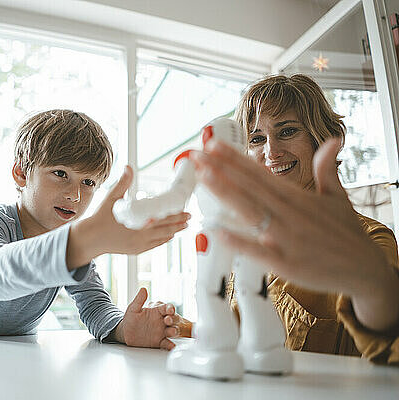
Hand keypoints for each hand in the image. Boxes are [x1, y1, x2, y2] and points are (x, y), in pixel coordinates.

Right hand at [67, 166, 189, 268]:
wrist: (90, 239)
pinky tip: (169, 236)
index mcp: (137, 223)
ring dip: (174, 231)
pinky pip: (154, 245)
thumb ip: (123, 183)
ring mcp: (139, 244)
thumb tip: (128, 167)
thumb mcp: (111, 199)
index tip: (184, 209)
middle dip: (179, 222)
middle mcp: (140, 236)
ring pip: (162, 238)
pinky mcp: (136, 250)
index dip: (174, 214)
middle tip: (190, 217)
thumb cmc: (100, 219)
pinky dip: (163, 240)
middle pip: (165, 228)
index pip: (161, 218)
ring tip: (184, 226)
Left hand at [113, 288, 180, 349]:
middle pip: (172, 319)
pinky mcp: (159, 341)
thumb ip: (139, 300)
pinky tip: (171, 346)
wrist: (126, 333)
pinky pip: (167, 343)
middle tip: (168, 320)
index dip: (170, 308)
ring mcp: (161, 331)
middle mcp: (161, 321)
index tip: (169, 310)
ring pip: (172, 330)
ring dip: (174, 331)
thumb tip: (143, 289)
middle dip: (173, 319)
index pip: (166, 308)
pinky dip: (170, 345)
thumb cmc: (130, 319)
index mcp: (157, 311)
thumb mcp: (133, 308)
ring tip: (171, 332)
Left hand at [191, 138, 398, 331]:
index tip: (214, 145)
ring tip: (203, 177)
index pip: (260, 173)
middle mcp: (290, 214)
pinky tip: (216, 230)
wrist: (365, 270)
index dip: (235, 159)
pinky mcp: (286, 263)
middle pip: (249, 188)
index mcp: (297, 197)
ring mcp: (287, 238)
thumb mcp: (338, 197)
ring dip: (225, 194)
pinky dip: (238, 241)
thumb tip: (332, 141)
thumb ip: (327, 169)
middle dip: (221, 170)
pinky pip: (257, 250)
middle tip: (197, 156)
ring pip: (250, 212)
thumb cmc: (347, 233)